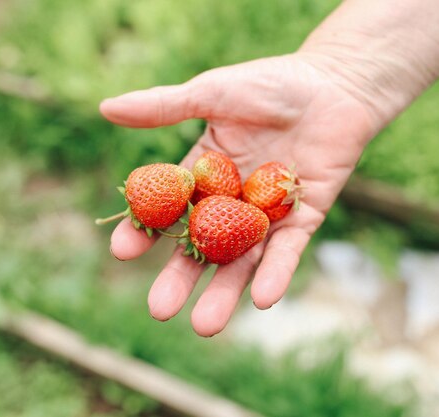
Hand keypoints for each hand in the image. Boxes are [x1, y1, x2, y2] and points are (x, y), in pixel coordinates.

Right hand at [100, 53, 376, 336]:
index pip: (168, 209)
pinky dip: (275, 273)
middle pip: (201, 247)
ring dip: (225, 292)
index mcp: (204, 173)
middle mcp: (230, 201)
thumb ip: (163, 107)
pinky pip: (288, 251)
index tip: (122, 251)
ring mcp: (266, 214)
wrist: (334, 83)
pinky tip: (261, 299)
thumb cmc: (270, 84)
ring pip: (242, 260)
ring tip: (204, 327)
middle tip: (159, 310)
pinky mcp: (303, 218)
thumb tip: (105, 108)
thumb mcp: (211, 94)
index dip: (145, 230)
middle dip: (181, 279)